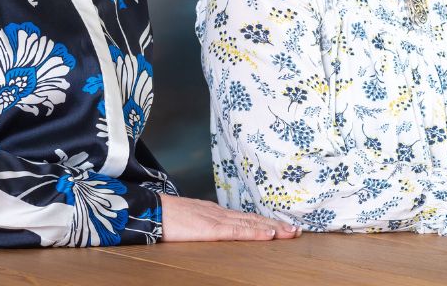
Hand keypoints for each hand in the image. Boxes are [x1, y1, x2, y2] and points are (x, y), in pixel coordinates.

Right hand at [160, 194, 300, 241]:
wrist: (149, 210)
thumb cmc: (165, 217)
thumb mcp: (189, 220)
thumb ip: (203, 224)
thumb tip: (213, 230)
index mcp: (215, 213)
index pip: (246, 218)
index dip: (265, 222)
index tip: (282, 226)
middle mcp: (220, 214)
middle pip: (253, 220)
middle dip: (276, 225)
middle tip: (297, 230)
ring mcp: (217, 220)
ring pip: (251, 224)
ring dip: (273, 229)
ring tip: (291, 233)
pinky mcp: (211, 229)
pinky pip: (237, 231)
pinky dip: (255, 233)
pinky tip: (269, 235)